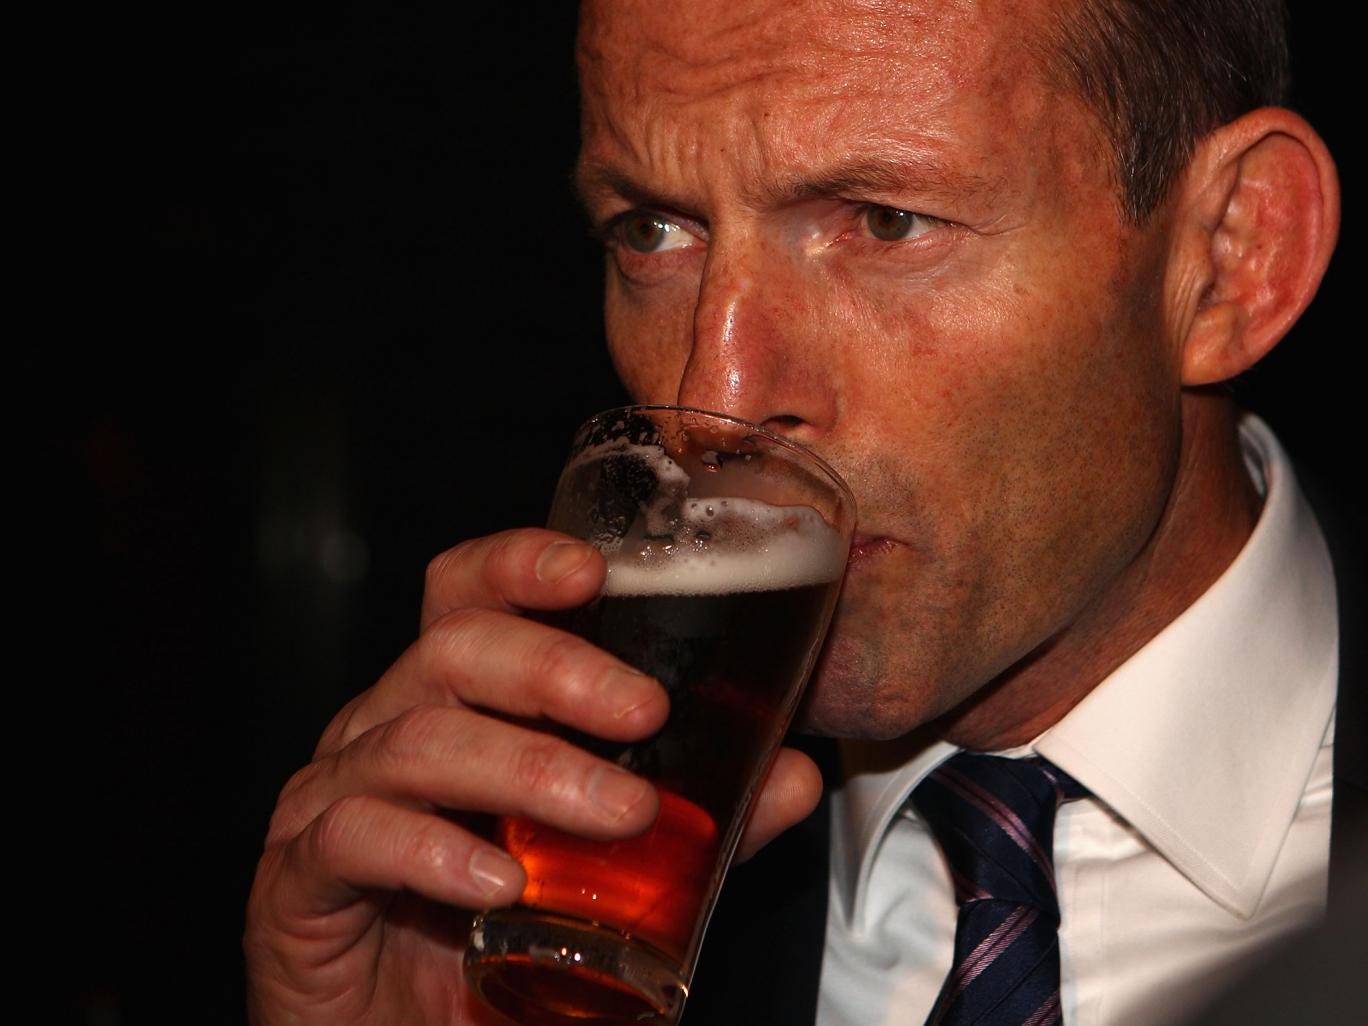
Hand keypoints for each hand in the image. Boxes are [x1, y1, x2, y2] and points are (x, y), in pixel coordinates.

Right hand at [244, 529, 822, 1024]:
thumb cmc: (487, 938)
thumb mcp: (605, 870)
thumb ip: (695, 824)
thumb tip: (791, 776)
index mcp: (449, 705)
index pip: (465, 598)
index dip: (517, 565)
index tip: (594, 573)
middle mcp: (383, 731)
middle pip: (449, 649)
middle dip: (553, 668)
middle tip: (644, 711)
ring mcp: (332, 799)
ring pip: (414, 740)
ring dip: (528, 769)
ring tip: (618, 814)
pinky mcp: (298, 880)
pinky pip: (353, 838)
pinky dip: (432, 853)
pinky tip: (501, 885)